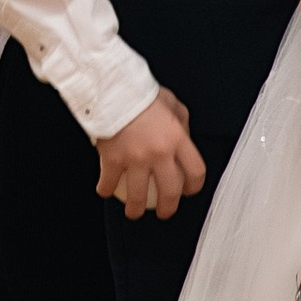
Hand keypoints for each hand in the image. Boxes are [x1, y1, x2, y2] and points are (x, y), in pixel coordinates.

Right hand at [95, 87, 204, 221]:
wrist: (111, 88)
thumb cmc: (140, 93)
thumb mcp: (171, 102)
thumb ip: (181, 122)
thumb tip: (185, 138)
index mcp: (178, 139)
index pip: (195, 172)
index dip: (194, 186)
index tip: (187, 190)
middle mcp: (159, 153)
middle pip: (170, 192)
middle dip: (168, 208)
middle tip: (164, 212)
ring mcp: (135, 158)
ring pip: (139, 196)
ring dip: (136, 209)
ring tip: (134, 212)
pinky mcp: (112, 159)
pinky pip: (109, 182)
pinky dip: (105, 188)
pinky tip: (104, 190)